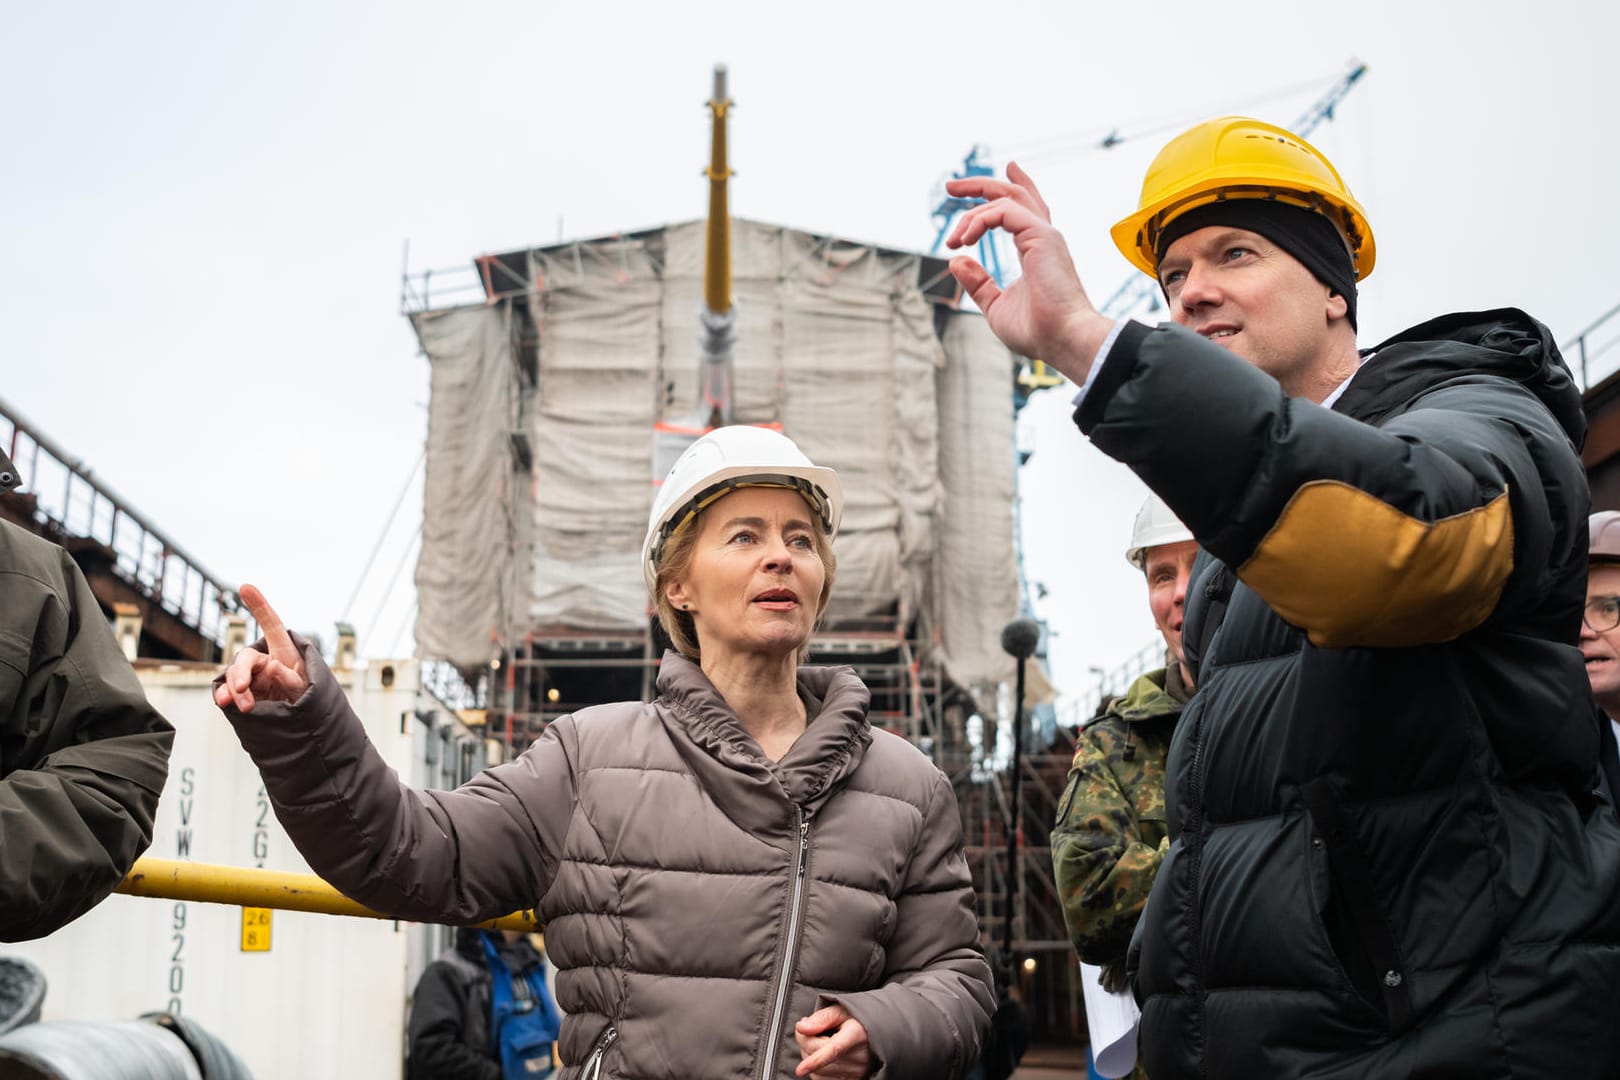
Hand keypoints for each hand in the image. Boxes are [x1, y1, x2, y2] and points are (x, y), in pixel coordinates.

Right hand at [213, 584, 308, 712]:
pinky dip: (225, 695)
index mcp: (284, 651)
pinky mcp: (244, 693)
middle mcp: (265, 661)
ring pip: (236, 676)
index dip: (259, 606)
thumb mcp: (305, 688)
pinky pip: (229, 691)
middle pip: (246, 658)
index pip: (272, 625)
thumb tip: (272, 666)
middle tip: (242, 687)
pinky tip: (223, 702)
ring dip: (236, 690)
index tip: (245, 587)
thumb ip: (292, 678)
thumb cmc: (307, 696)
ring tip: (244, 707)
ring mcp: (253, 677)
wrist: (302, 721)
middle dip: (241, 672)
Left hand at [794, 1004, 871, 1078]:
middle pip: (819, 1057)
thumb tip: (801, 1028)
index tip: (801, 1070)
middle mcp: (860, 1057)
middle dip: (806, 1042)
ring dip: (809, 1057)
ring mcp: (857, 1072)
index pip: (834, 1049)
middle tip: (813, 1029)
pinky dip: (816, 1070)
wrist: (879, 1034)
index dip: (816, 1060)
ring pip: (818, 1071)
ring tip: (821, 1042)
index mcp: (857, 1034)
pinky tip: (823, 1057)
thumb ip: (821, 1018)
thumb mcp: (842, 1010)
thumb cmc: (858, 1020)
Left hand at [944, 161, 1111, 382]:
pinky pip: (1004, 211)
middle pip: (1014, 193)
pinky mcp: (1041, 235)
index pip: (1020, 210)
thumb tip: (955, 260)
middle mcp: (1042, 237)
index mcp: (1035, 250)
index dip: (998, 196)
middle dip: (981, 185)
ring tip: (952, 237)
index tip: (969, 193)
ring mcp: (1044, 234)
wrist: (1062, 339)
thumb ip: (977, 282)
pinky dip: (980, 220)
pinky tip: (965, 241)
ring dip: (973, 209)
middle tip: (950, 186)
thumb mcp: (995, 305)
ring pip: (1006, 198)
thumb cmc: (1037, 330)